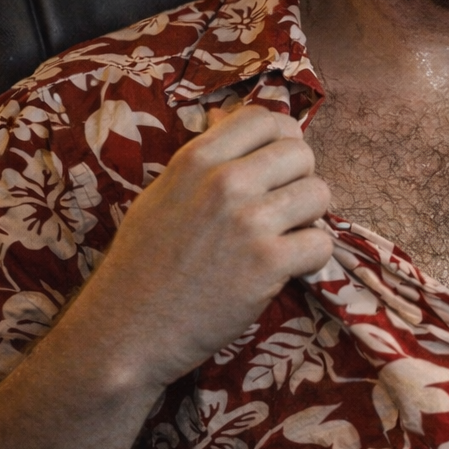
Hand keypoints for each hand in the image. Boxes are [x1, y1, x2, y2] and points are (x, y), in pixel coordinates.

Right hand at [68, 105, 333, 394]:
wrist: (127, 330)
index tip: (277, 165)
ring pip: (320, 194)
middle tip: (281, 209)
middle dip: (299, 180)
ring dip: (309, 218)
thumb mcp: (162, 194)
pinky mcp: (268, 263)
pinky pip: (321, 242)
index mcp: (196, 159)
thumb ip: (204, 161)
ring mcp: (249, 222)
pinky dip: (311, 258)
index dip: (280, 139)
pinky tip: (286, 268)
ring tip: (285, 237)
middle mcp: (225, 182)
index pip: (265, 118)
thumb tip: (232, 120)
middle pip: (301, 153)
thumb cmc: (142, 265)